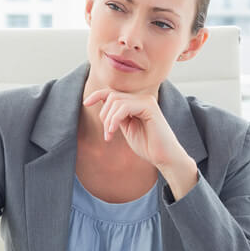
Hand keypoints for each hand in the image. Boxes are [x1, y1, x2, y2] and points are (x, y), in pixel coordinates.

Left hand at [83, 88, 198, 197]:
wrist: (164, 157)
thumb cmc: (147, 145)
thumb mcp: (126, 128)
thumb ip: (117, 116)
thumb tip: (103, 103)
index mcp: (136, 103)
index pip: (113, 93)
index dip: (97, 95)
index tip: (86, 103)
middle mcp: (142, 99)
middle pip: (112, 97)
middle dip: (104, 115)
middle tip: (107, 134)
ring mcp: (146, 101)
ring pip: (116, 101)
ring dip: (108, 120)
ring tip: (109, 135)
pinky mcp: (149, 107)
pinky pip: (124, 107)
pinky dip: (114, 119)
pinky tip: (112, 131)